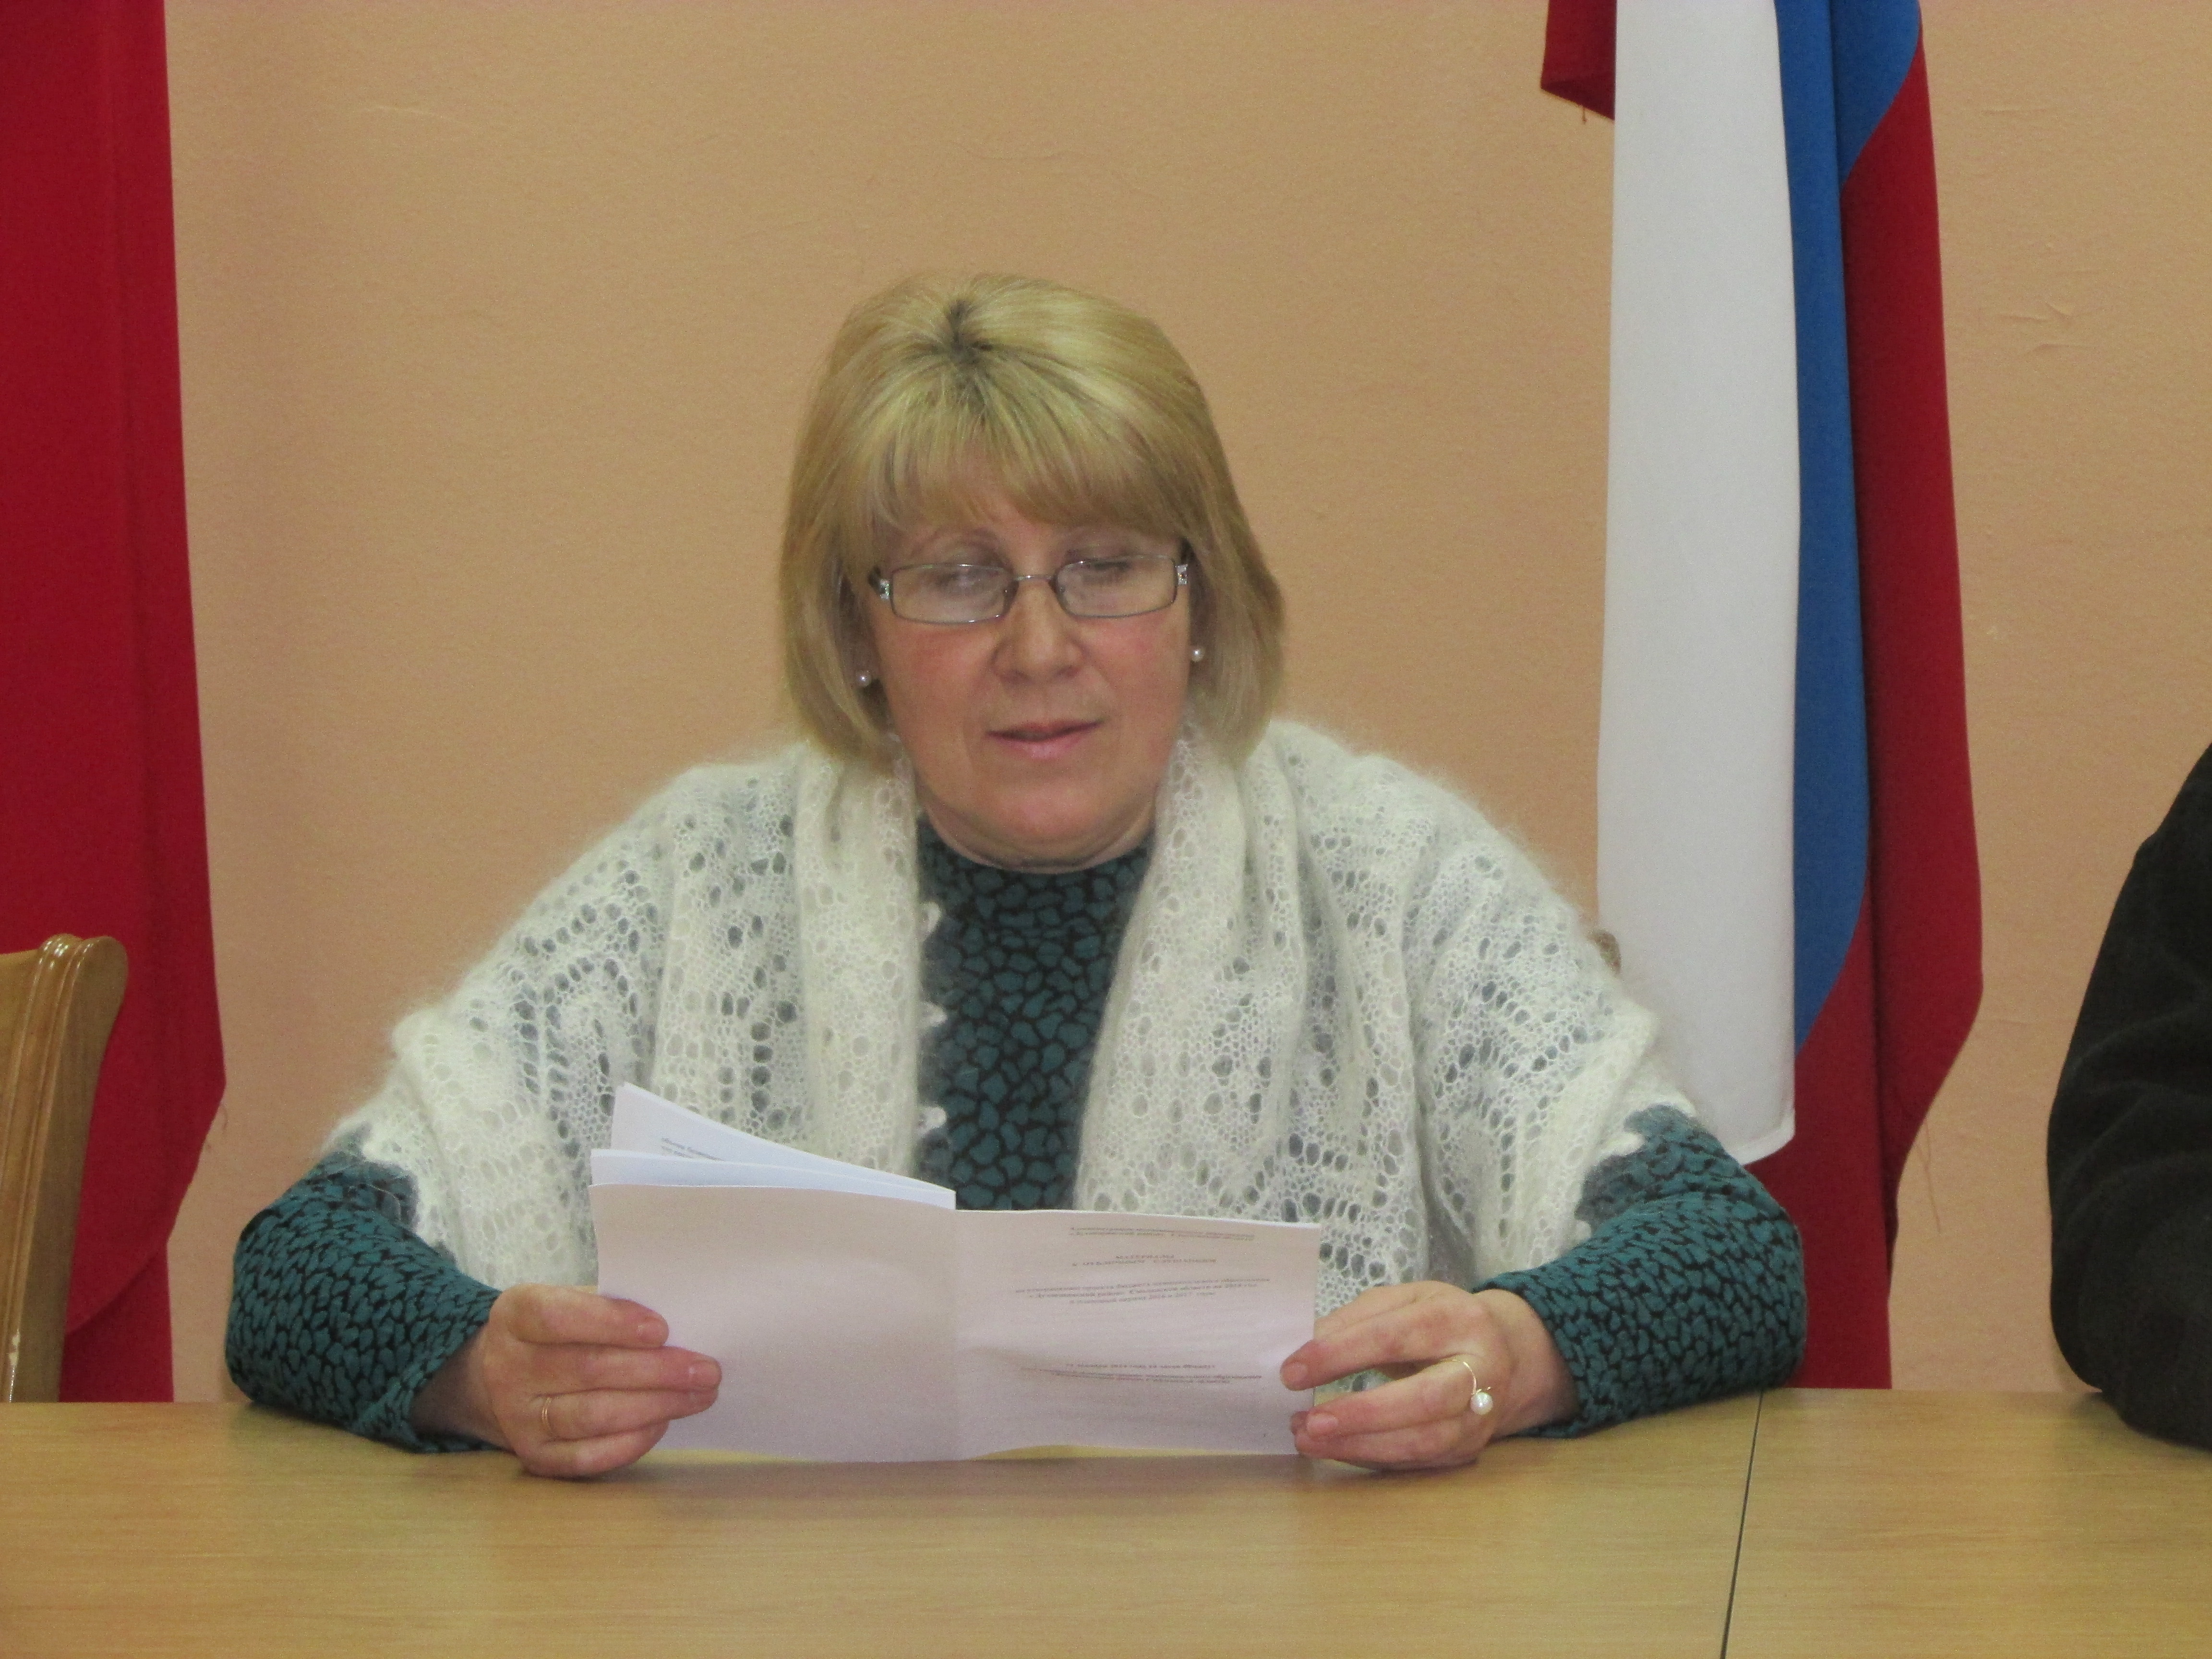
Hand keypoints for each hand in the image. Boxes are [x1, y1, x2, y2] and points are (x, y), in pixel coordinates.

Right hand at [410, 1284, 719, 1477]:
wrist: (499, 1374)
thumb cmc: (558, 1329)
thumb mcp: (570, 1300)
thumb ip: (611, 1308)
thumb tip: (677, 1327)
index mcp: (516, 1316)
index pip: (558, 1318)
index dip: (610, 1323)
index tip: (661, 1329)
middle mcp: (510, 1368)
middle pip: (587, 1370)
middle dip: (655, 1371)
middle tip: (706, 1369)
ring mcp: (519, 1418)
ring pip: (592, 1416)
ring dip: (654, 1406)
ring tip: (699, 1396)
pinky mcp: (535, 1456)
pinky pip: (586, 1457)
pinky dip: (630, 1442)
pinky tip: (663, 1423)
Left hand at [1278, 1282, 1575, 1469]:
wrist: (1506, 1354)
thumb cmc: (1440, 1321)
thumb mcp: (1404, 1300)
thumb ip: (1357, 1319)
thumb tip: (1305, 1346)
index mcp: (1459, 1319)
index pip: (1394, 1336)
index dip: (1340, 1355)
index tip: (1291, 1371)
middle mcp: (1480, 1370)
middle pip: (1424, 1399)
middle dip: (1361, 1413)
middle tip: (1306, 1421)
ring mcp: (1480, 1416)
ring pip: (1423, 1441)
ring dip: (1360, 1446)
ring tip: (1308, 1439)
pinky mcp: (1469, 1448)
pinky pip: (1417, 1460)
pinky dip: (1371, 1457)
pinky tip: (1334, 1448)